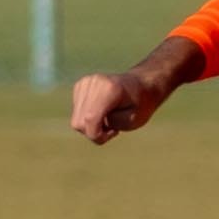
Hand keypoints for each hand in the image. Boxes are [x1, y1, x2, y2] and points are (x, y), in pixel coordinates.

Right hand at [69, 37, 201, 143]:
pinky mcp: (79, 86)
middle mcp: (94, 83)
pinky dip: (88, 118)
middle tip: (113, 129)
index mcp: (110, 89)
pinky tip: (102, 113)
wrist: (142, 85)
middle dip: (95, 132)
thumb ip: (110, 125)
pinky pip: (77, 113)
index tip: (114, 133)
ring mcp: (84, 83)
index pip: (90, 119)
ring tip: (109, 120)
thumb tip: (87, 122)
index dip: (97, 135)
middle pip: (79, 123)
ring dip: (91, 126)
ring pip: (76, 120)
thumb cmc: (141, 105)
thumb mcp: (133, 121)